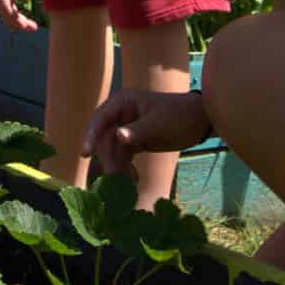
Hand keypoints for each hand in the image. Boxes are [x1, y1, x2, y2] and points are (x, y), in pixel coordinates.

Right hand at [0, 0, 38, 31]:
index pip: (7, 10)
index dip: (15, 19)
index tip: (25, 25)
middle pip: (6, 15)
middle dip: (18, 24)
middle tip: (33, 28)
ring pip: (7, 14)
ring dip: (17, 22)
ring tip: (32, 27)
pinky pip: (8, 9)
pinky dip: (16, 16)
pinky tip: (24, 19)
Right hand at [82, 89, 211, 175]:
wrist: (199, 122)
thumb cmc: (179, 115)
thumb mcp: (159, 123)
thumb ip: (138, 130)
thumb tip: (118, 136)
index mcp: (122, 102)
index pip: (100, 118)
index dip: (91, 134)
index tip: (86, 153)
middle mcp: (120, 114)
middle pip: (104, 138)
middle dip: (107, 157)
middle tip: (113, 175)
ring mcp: (125, 129)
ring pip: (112, 150)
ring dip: (116, 165)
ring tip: (125, 181)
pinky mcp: (133, 142)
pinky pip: (122, 156)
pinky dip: (124, 167)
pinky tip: (131, 178)